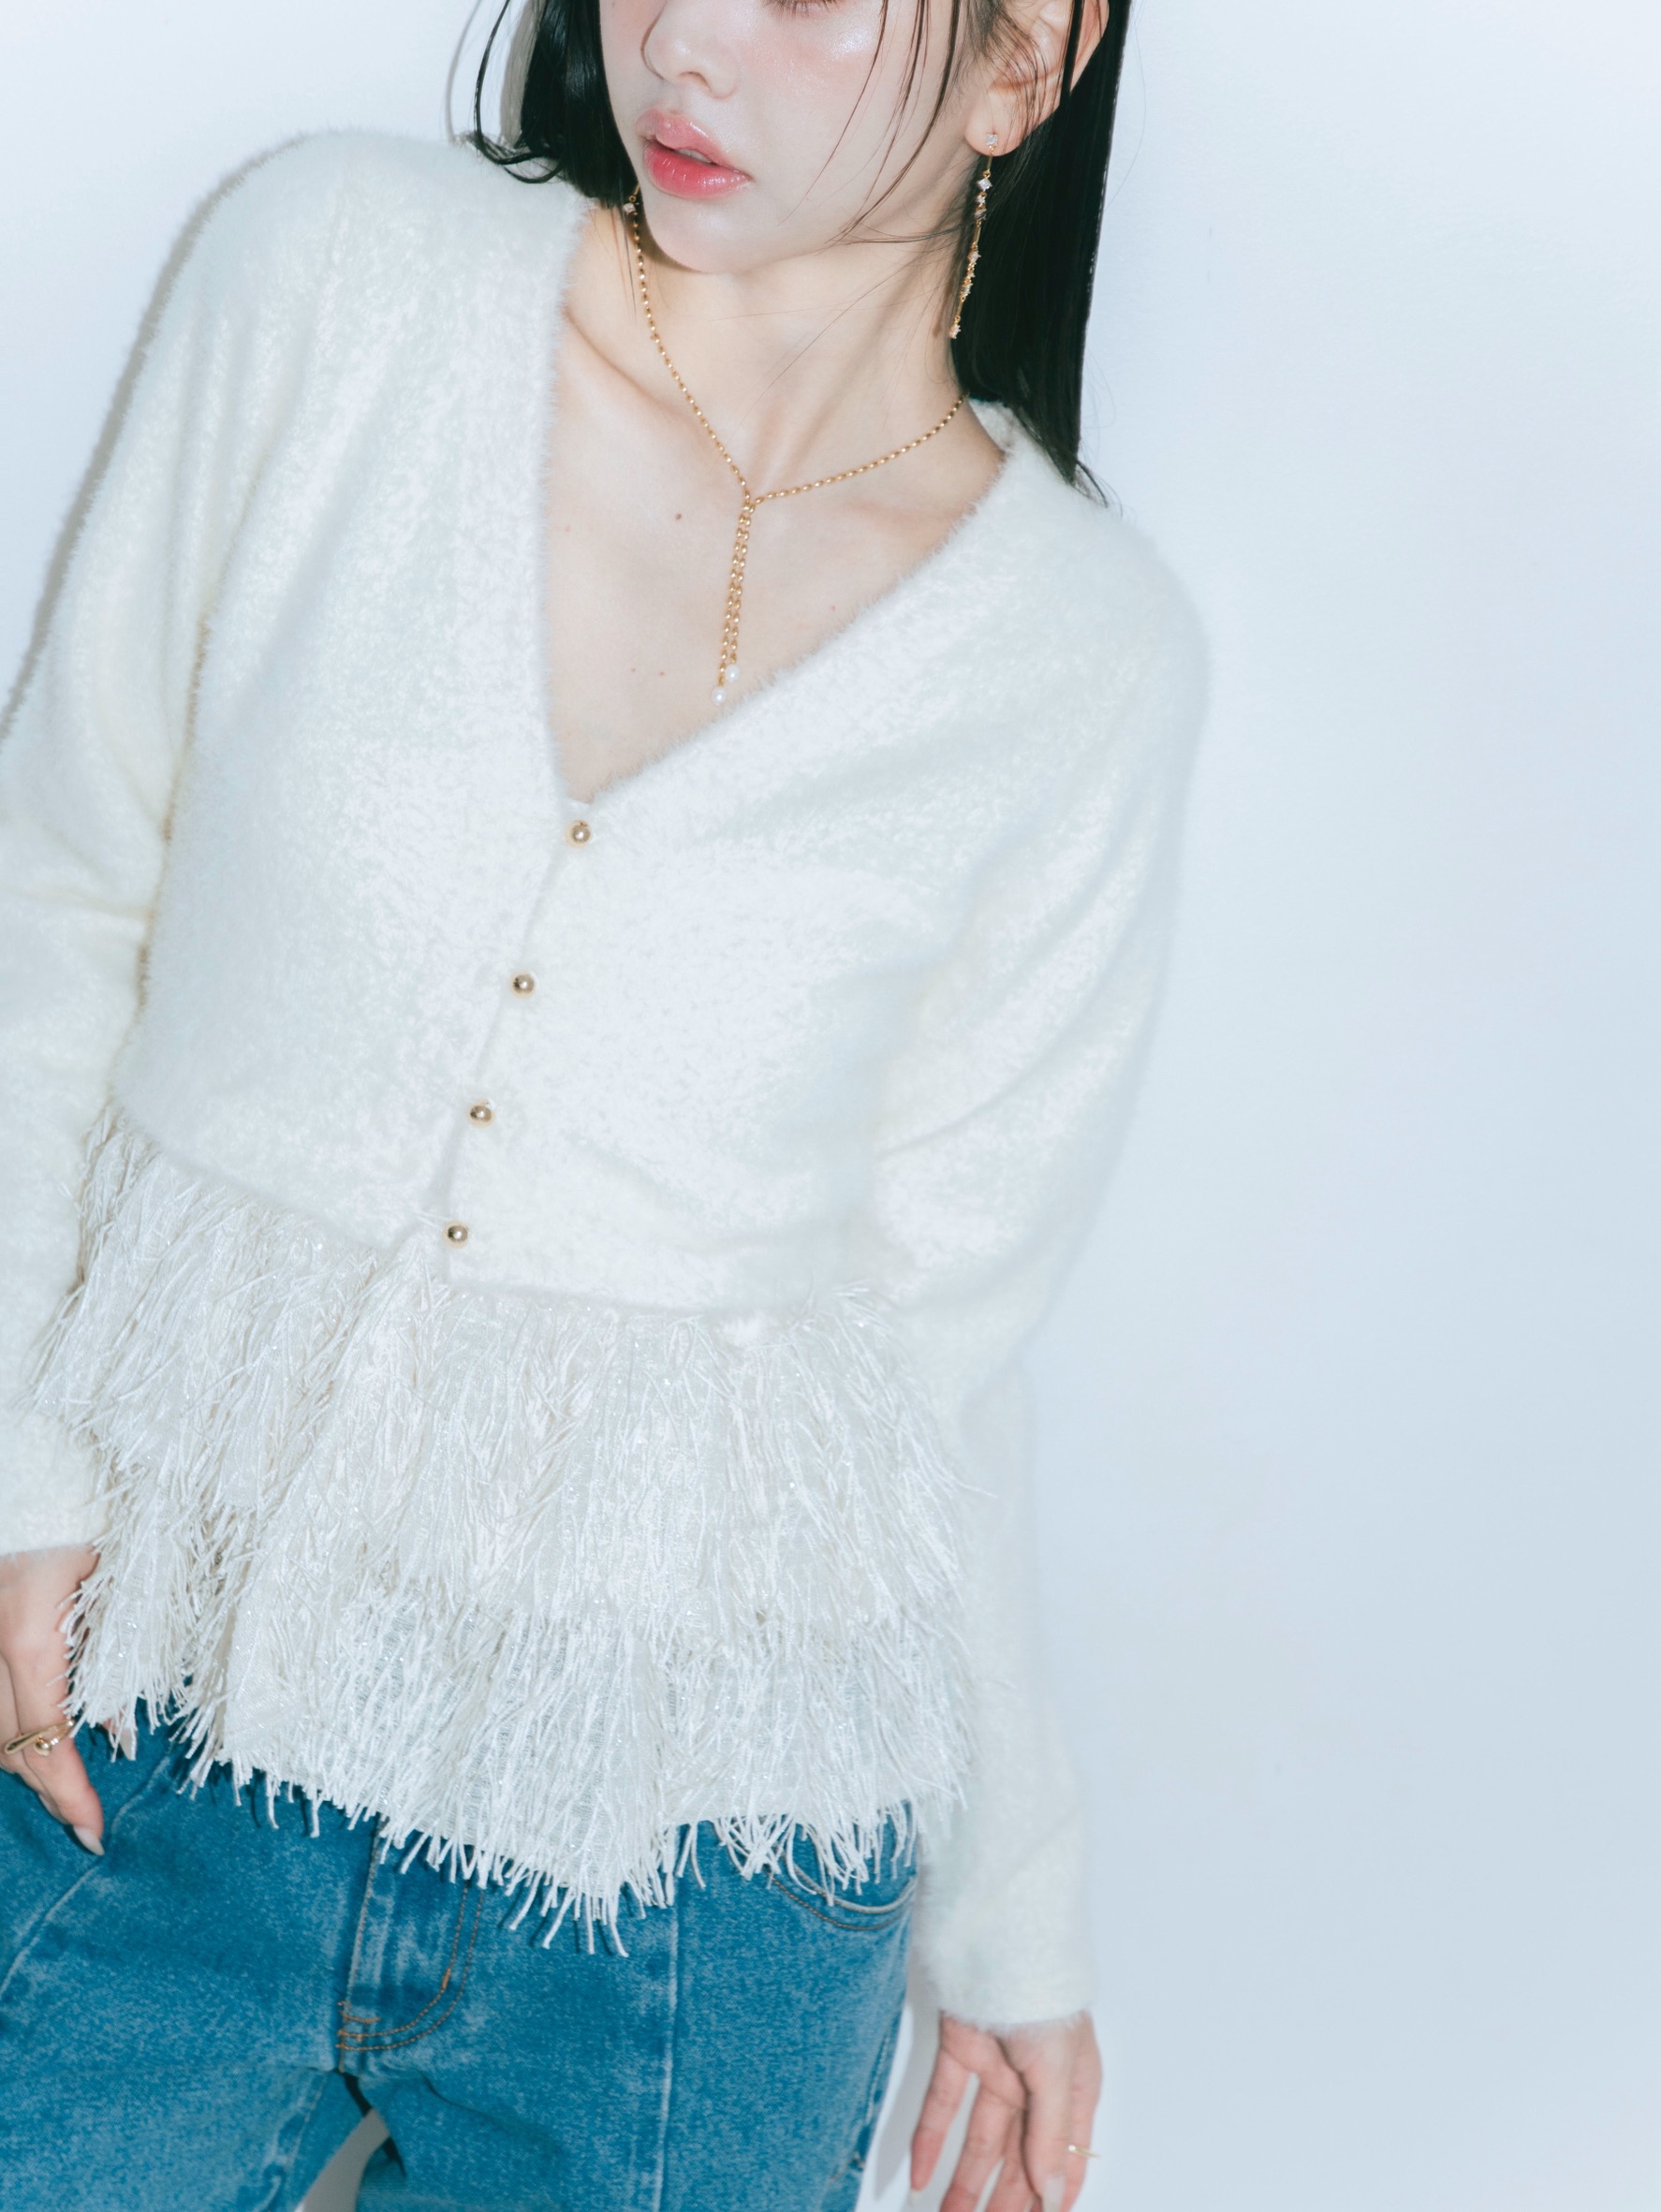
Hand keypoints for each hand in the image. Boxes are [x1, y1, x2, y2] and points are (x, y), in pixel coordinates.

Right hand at [0, 1545, 102, 1850]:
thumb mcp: (116, 1593)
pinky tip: (38, 1733)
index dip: (70, 1793)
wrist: (40, 1480)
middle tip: (84, 1816)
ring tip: (65, 1776)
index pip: (46, 1739)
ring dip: (22, 1757)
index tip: (94, 1832)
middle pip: (6, 1746)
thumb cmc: (90, 1524)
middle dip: (48, 1785)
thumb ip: (116, 1660)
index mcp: (29, 1636)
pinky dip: (5, 1726)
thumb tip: (114, 1727)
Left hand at [910, 2008, 1101, 2211]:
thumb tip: (1049, 2191)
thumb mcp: (1058, 2072)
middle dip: (1003, 2199)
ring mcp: (997, 2067)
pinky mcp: (960, 2049)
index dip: (1051, 2197)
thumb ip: (1052, 2134)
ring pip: (979, 2138)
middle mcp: (1036, 2084)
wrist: (1001, 1936)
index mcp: (1073, 2089)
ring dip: (963, 2182)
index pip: (1064, 2158)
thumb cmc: (1044, 1998)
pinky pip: (943, 2105)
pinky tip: (917, 2175)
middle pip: (1018, 2156)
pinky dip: (929, 2141)